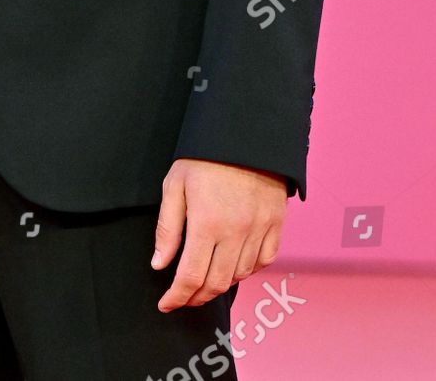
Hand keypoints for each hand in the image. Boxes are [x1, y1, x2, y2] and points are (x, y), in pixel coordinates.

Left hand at [152, 159, 286, 310]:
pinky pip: (264, 261)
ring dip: (220, 284)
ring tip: (205, 278)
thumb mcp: (175, 185)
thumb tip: (159, 264)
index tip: (166, 304)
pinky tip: (234, 265)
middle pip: (216, 283)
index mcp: (207, 223)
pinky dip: (248, 270)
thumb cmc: (205, 157)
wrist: (245, 132)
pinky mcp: (275, 224)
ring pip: (240, 276)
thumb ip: (167, 228)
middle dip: (196, 297)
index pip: (190, 277)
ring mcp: (259, 229)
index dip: (177, 297)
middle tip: (184, 296)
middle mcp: (235, 232)